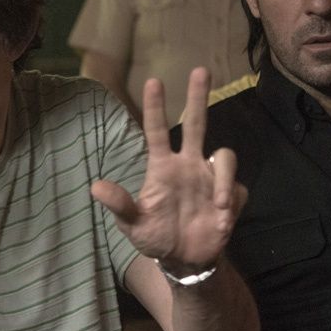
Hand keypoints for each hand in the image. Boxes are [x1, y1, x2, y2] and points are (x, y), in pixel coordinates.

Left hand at [91, 68, 244, 270]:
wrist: (184, 260)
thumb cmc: (154, 236)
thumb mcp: (133, 224)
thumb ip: (120, 205)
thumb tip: (95, 186)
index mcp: (162, 167)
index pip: (157, 131)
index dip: (156, 107)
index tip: (153, 80)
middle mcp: (188, 165)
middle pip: (195, 123)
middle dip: (198, 97)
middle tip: (200, 69)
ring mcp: (210, 178)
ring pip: (224, 155)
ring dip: (224, 179)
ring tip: (219, 206)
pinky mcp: (230, 194)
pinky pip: (236, 187)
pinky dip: (231, 200)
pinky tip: (222, 219)